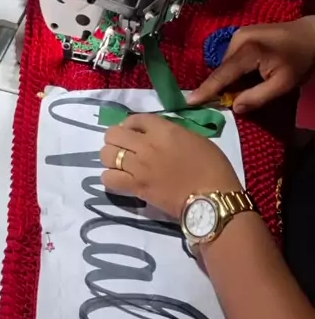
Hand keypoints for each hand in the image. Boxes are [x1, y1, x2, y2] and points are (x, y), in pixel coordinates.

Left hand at [100, 114, 239, 218]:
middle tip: (124, 146)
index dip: (131, 124)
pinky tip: (119, 178)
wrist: (212, 199)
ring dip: (110, 156)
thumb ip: (173, 132)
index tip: (134, 131)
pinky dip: (110, 177)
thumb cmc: (213, 168)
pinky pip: (109, 178)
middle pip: (114, 134)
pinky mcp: (136, 187)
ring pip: (106, 154)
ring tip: (119, 162)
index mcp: (164, 130)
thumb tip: (159, 135)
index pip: (136, 119)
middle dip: (116, 138)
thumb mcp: (196, 139)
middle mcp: (146, 145)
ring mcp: (139, 167)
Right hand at [187, 17, 314, 113]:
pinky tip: (252, 74)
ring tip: (253, 83)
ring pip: (226, 65)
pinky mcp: (241, 34)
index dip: (205, 90)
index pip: (221, 75)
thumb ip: (257, 97)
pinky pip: (231, 58)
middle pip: (223, 70)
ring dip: (233, 78)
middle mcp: (238, 39)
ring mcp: (239, 34)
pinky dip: (237, 70)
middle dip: (225, 87)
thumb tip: (234, 108)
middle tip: (238, 99)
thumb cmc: (299, 60)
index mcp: (248, 50)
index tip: (188, 102)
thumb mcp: (283, 84)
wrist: (311, 35)